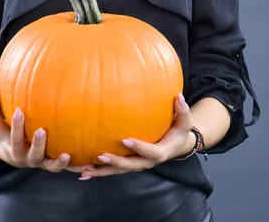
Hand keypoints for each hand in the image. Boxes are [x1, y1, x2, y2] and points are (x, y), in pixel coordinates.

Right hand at [0, 90, 95, 174]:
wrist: (15, 155)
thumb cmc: (8, 134)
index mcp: (14, 148)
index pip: (14, 137)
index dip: (16, 125)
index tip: (19, 110)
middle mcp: (28, 159)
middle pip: (32, 154)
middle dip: (37, 144)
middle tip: (42, 130)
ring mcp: (42, 163)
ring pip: (50, 166)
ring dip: (58, 162)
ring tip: (66, 155)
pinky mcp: (53, 164)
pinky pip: (66, 169)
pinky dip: (76, 168)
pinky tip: (88, 164)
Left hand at [78, 93, 194, 179]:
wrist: (176, 145)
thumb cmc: (178, 131)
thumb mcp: (184, 122)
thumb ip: (182, 110)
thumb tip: (179, 96)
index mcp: (160, 153)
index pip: (149, 152)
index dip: (138, 147)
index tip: (126, 140)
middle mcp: (147, 162)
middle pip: (130, 165)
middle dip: (116, 162)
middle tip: (101, 156)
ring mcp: (137, 164)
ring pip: (119, 171)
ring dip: (102, 171)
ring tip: (86, 171)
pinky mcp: (129, 164)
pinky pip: (114, 169)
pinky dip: (99, 172)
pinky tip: (84, 172)